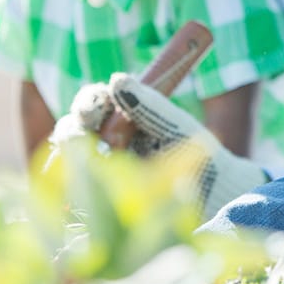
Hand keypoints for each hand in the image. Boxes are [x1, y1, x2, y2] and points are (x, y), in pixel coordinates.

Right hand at [50, 74, 268, 216]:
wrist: (216, 199)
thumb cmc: (202, 156)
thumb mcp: (178, 128)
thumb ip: (150, 106)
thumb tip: (117, 80)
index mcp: (124, 117)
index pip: (93, 102)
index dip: (89, 102)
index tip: (97, 107)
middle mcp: (106, 141)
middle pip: (71, 129)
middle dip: (73, 131)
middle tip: (85, 138)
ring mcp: (100, 172)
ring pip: (66, 163)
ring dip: (68, 164)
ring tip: (86, 172)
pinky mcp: (99, 204)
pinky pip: (73, 199)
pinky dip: (71, 198)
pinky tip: (78, 202)